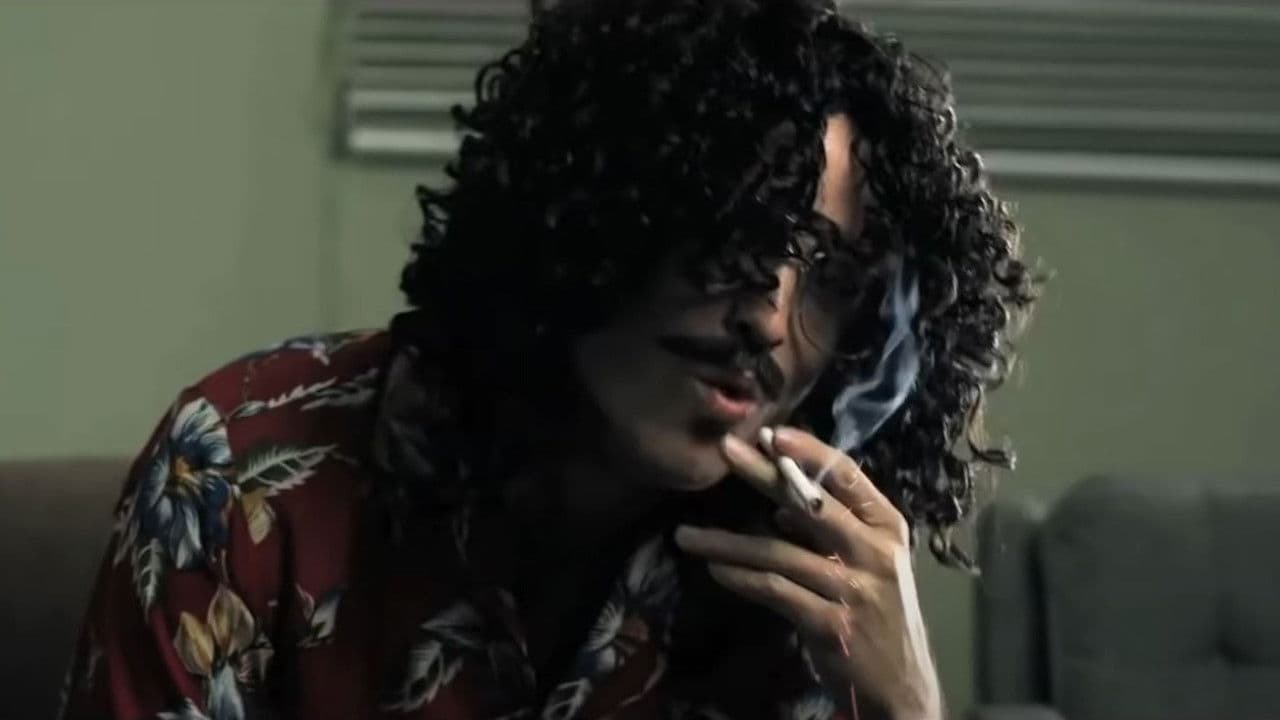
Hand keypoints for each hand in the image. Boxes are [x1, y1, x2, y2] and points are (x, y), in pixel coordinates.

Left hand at [672, 427, 942, 719]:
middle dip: (764, 474)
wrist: (902, 684)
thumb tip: (781, 508)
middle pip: (810, 503)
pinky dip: (741, 578)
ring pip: (779, 552)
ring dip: (727, 542)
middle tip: (725, 450)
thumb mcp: (867, 564)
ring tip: (686, 536)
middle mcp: (875, 551)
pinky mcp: (832, 624)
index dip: (808, 451)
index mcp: (887, 526)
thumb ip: (831, 534)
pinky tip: (715, 569)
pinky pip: (776, 591)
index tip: (770, 433)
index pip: (847, 475)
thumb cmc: (878, 614)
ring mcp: (855, 588)